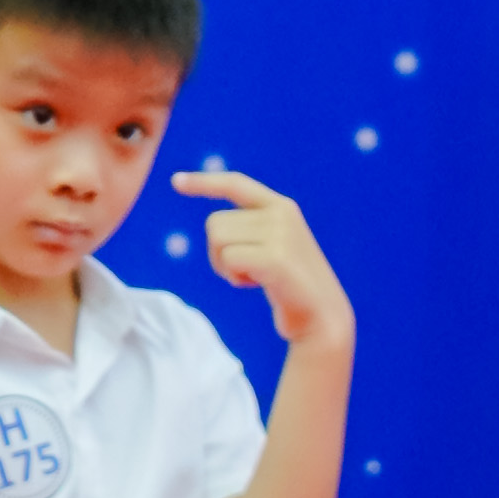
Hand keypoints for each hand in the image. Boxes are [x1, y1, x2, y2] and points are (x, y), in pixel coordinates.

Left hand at [178, 168, 352, 349]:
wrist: (321, 316)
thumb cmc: (289, 286)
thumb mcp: (272, 248)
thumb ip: (251, 230)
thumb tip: (215, 226)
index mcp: (281, 206)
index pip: (236, 183)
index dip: (205, 182)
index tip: (176, 181)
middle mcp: (281, 213)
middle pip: (214, 223)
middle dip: (217, 252)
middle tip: (245, 270)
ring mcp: (280, 233)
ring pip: (217, 239)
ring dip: (224, 266)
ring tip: (252, 276)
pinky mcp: (275, 257)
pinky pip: (228, 259)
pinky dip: (233, 276)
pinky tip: (255, 284)